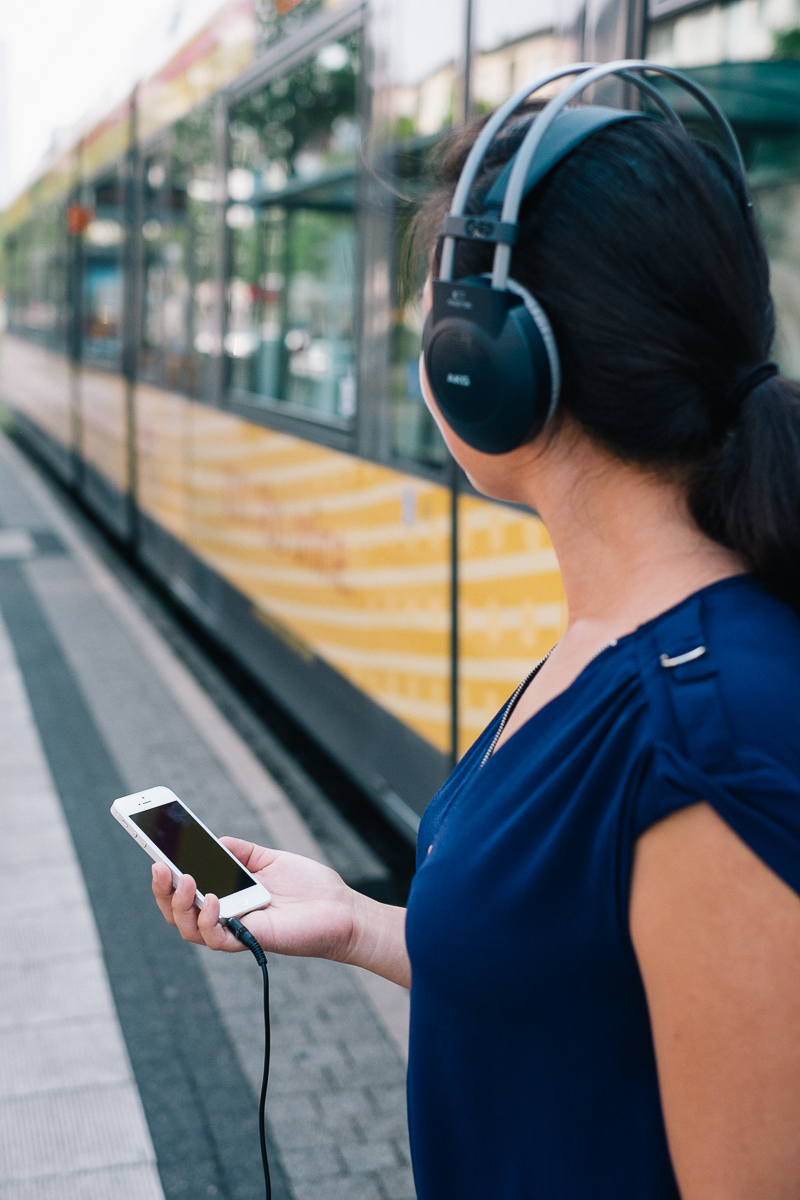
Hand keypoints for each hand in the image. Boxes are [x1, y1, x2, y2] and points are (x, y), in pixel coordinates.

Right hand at [151, 838, 360, 960]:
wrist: (341, 909)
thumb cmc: (309, 887)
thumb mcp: (270, 860)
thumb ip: (241, 852)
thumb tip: (213, 840)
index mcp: (226, 896)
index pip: (185, 890)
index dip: (165, 876)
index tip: (152, 851)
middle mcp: (225, 916)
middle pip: (177, 912)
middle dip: (161, 891)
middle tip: (157, 865)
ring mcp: (235, 931)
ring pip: (188, 929)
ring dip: (180, 904)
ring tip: (185, 879)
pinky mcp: (249, 941)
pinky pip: (216, 938)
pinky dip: (207, 919)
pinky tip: (213, 898)